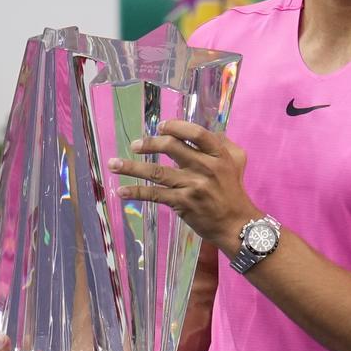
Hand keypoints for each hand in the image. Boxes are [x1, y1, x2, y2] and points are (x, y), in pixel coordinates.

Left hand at [107, 120, 259, 249]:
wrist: (236, 224)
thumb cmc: (234, 190)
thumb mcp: (237, 160)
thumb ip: (222, 142)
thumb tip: (202, 131)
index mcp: (218, 154)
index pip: (195, 133)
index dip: (175, 126)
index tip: (160, 126)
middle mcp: (205, 167)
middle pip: (172, 147)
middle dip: (149, 143)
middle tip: (135, 145)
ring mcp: (193, 186)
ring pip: (157, 172)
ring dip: (131, 167)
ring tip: (113, 164)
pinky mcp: (183, 203)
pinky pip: (155, 195)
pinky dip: (136, 192)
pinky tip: (121, 191)